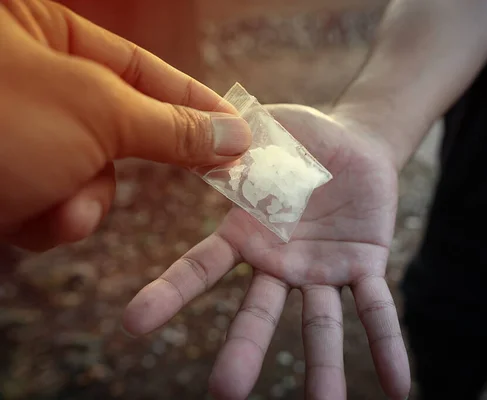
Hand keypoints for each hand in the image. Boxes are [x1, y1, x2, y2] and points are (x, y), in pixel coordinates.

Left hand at [0, 0, 249, 250]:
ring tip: (53, 208)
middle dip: (114, 171)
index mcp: (45, 31)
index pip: (145, 68)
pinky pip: (51, 201)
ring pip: (86, 175)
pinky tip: (23, 219)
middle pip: (116, 131)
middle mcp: (30, 78)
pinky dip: (47, 220)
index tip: (237, 132)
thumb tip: (233, 135)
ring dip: (81, 203)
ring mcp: (14, 130)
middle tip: (123, 177)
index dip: (195, 103)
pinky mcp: (1, 176)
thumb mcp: (95, 114)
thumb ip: (170, 127)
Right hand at [123, 104, 410, 398]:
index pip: (201, 268)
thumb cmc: (302, 136)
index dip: (168, 293)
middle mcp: (279, 263)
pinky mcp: (363, 267)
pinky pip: (376, 310)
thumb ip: (234, 135)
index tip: (133, 324)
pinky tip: (397, 388)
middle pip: (258, 313)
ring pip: (318, 325)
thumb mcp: (265, 128)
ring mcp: (321, 271)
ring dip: (322, 369)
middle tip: (226, 394)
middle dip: (243, 351)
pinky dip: (386, 346)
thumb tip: (196, 130)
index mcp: (247, 233)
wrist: (354, 145)